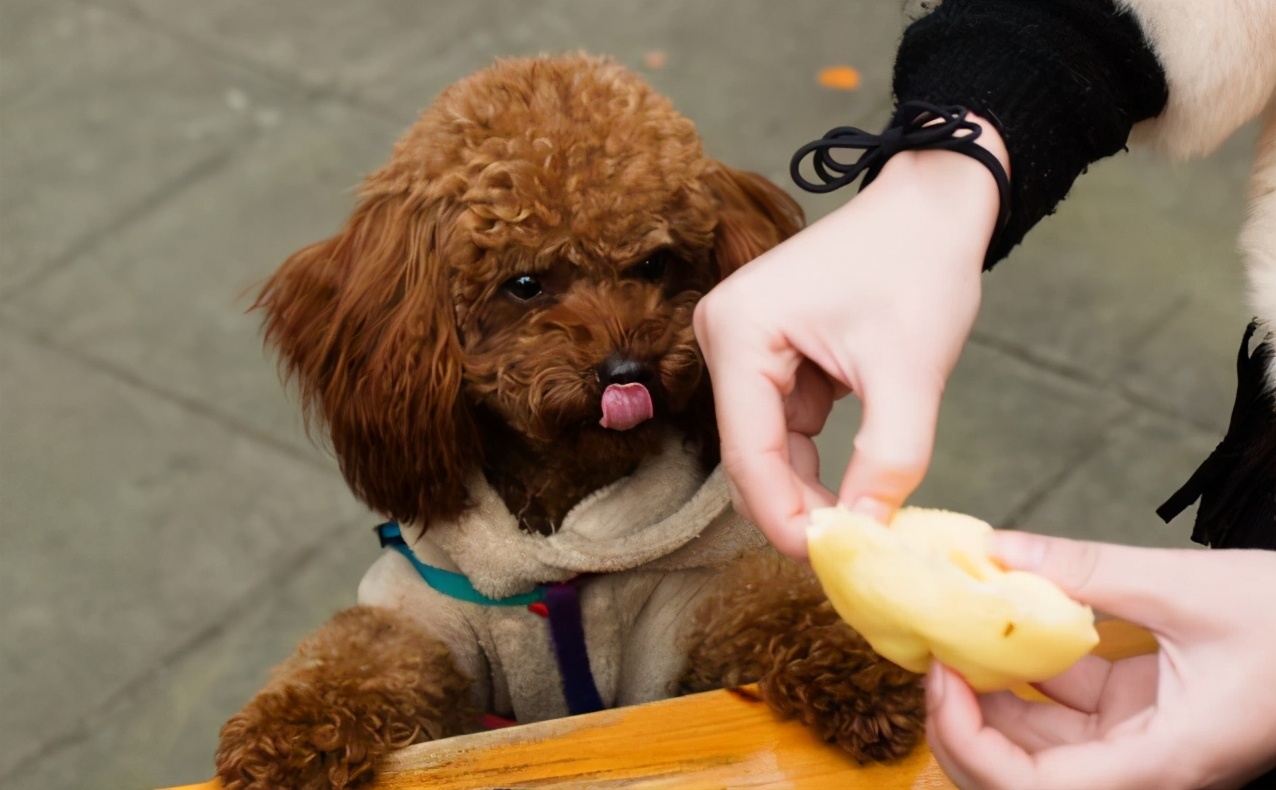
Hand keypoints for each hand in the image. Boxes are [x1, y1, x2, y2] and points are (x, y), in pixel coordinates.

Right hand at [694, 120, 1005, 556]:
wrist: (935, 204)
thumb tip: (866, 536)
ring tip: (864, 520)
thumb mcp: (910, 372)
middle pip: (750, 455)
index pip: (749, 452)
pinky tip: (856, 477)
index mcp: (739, 330)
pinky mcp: (767, 353)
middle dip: (798, 506)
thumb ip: (889, 460)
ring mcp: (741, 345)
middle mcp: (723, 336)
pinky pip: (785, 426)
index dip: (784, 518)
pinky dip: (819, 457)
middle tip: (853, 556)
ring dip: (811, 485)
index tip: (832, 565)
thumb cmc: (920, 265)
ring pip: (767, 447)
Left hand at [927, 532, 1275, 789]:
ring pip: (1036, 740)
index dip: (972, 746)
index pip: (1038, 789)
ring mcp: (1138, 743)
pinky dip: (1026, 669)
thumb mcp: (1189, 588)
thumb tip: (997, 547)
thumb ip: (1088, 569)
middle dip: (964, 722)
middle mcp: (1143, 768)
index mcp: (1163, 764)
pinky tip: (998, 623)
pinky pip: (1064, 705)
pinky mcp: (1137, 713)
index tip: (941, 679)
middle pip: (1023, 774)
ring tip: (953, 630)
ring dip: (988, 693)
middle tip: (932, 652)